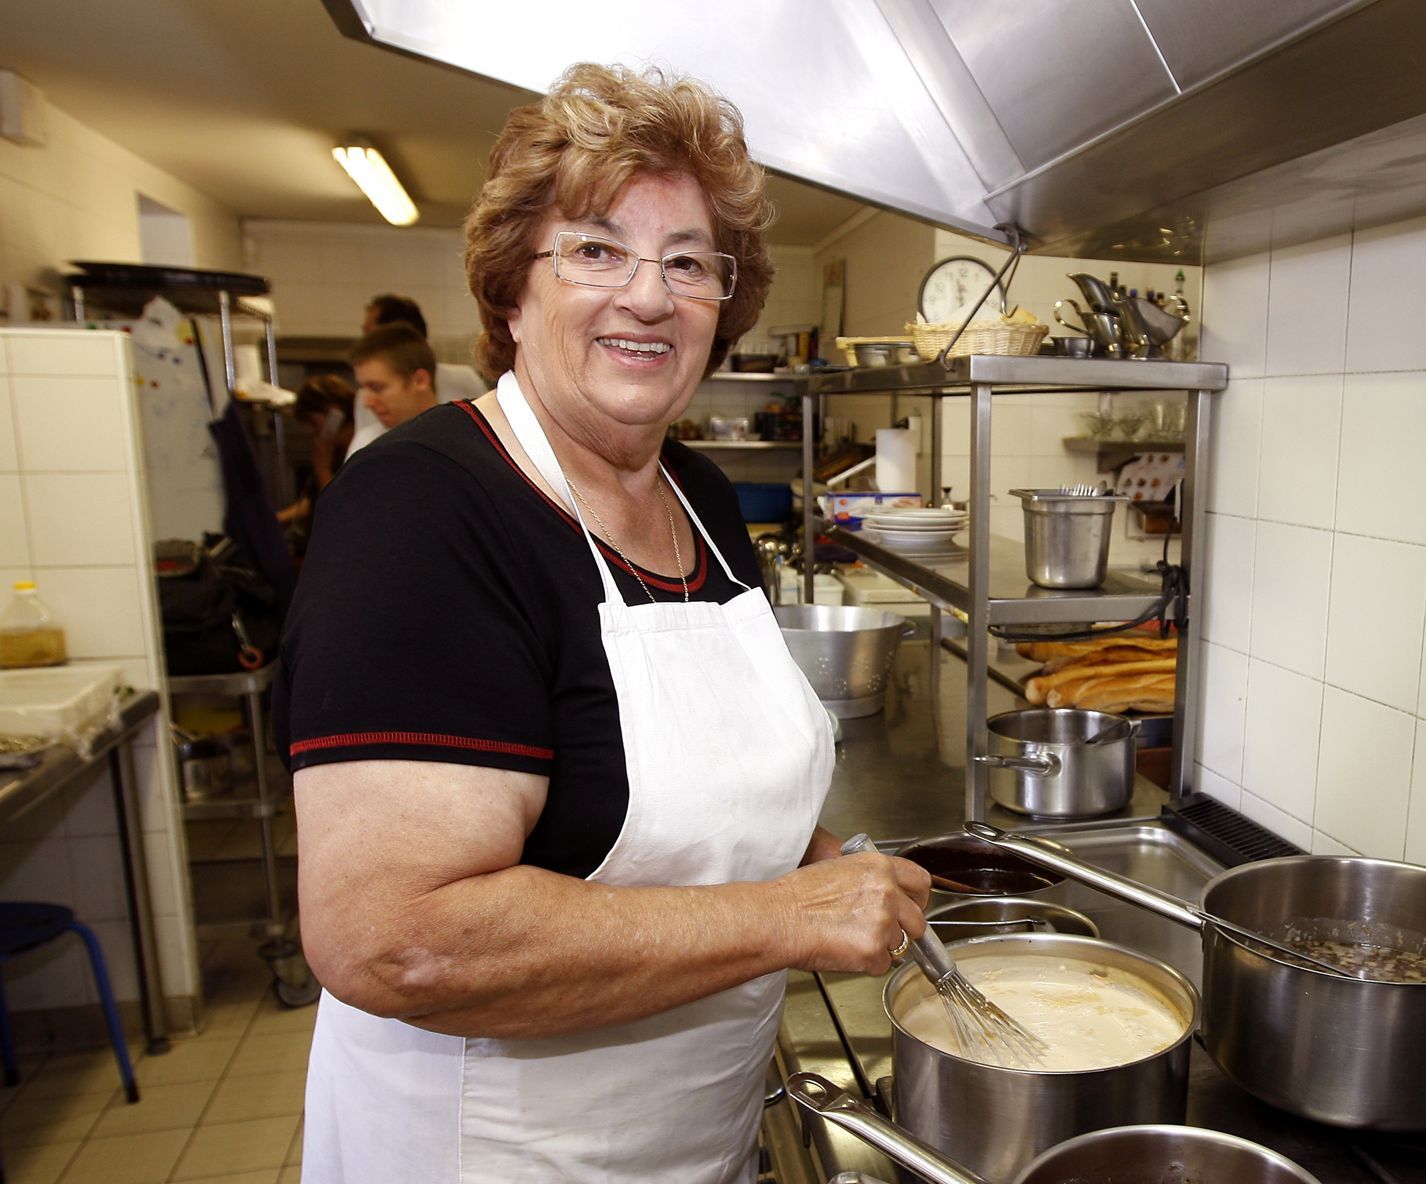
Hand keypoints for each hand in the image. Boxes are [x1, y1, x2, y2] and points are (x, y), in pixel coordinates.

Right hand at [774, 852, 930, 974]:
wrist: (778, 918)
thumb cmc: (797, 896)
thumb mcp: (839, 869)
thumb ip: (870, 880)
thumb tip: (885, 896)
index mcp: (879, 867)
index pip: (921, 882)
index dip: (918, 899)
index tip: (912, 907)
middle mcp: (887, 892)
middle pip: (917, 920)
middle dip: (903, 929)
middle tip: (878, 932)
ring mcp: (884, 923)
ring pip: (900, 945)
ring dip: (880, 947)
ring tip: (848, 939)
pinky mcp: (875, 951)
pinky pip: (883, 965)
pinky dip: (867, 964)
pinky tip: (844, 951)